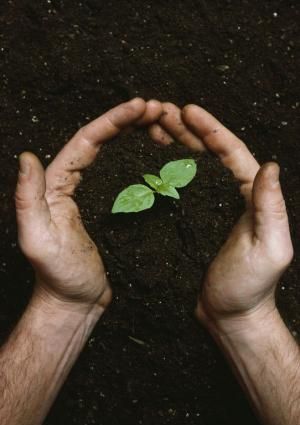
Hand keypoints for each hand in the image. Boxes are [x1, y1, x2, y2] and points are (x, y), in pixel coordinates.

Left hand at [15, 98, 162, 313]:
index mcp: (56, 185)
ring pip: (115, 154)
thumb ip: (28, 199)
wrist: (75, 302)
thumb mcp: (37, 239)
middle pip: (102, 140)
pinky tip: (159, 155)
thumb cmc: (58, 275)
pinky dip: (142, 161)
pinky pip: (126, 177)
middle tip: (159, 109)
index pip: (85, 141)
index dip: (112, 120)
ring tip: (164, 124)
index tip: (140, 106)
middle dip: (129, 120)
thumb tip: (27, 157)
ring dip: (137, 135)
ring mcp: (94, 195)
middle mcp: (73, 184)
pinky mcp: (110, 209)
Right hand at [153, 103, 293, 332]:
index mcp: (250, 197)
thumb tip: (269, 166)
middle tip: (161, 111)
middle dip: (186, 129)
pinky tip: (148, 161)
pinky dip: (163, 173)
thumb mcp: (270, 249)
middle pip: (207, 154)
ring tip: (152, 126)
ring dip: (173, 145)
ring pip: (189, 168)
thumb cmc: (251, 286)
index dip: (211, 129)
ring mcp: (207, 208)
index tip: (189, 110)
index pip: (232, 153)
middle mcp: (229, 197)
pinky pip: (176, 191)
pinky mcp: (189, 222)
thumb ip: (271, 209)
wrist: (229, 315)